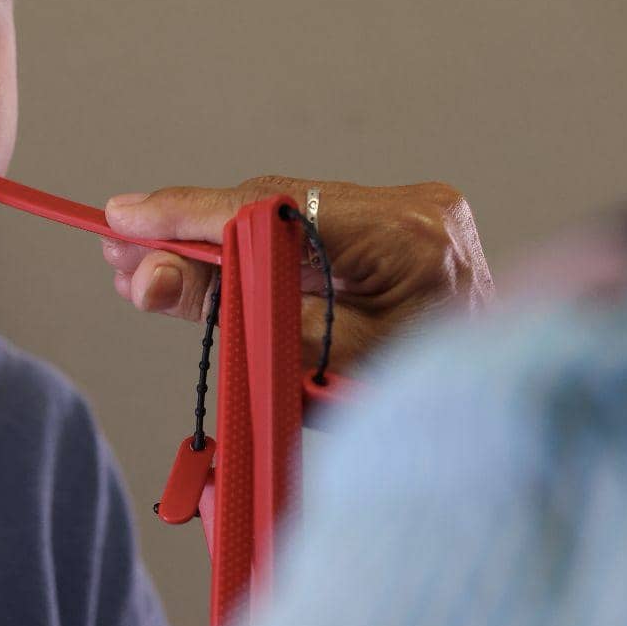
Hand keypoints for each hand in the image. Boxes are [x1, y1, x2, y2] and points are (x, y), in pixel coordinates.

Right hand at [100, 176, 493, 372]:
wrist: (507, 420)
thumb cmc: (425, 404)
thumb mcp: (325, 369)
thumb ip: (242, 314)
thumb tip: (150, 278)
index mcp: (409, 238)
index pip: (276, 209)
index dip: (190, 216)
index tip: (124, 221)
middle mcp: (417, 208)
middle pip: (276, 205)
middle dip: (192, 231)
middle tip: (119, 252)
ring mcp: (416, 213)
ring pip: (290, 214)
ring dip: (220, 241)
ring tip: (146, 266)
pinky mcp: (406, 229)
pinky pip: (315, 229)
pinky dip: (262, 249)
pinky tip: (208, 262)